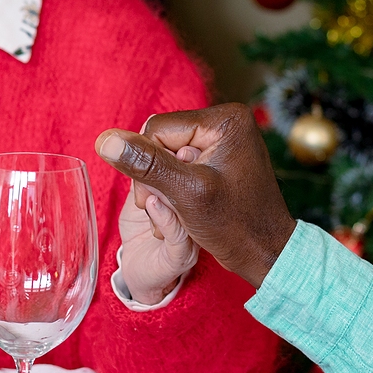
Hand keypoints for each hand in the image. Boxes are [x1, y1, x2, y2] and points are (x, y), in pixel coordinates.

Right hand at [95, 104, 296, 287]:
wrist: (266, 253)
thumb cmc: (235, 225)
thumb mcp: (185, 193)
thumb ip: (145, 164)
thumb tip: (105, 141)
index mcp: (225, 120)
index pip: (157, 129)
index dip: (147, 164)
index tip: (156, 197)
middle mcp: (227, 122)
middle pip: (162, 141)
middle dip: (156, 176)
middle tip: (168, 207)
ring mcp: (225, 140)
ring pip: (168, 155)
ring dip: (163, 185)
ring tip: (178, 211)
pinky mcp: (221, 158)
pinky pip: (182, 165)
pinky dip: (176, 188)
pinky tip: (186, 208)